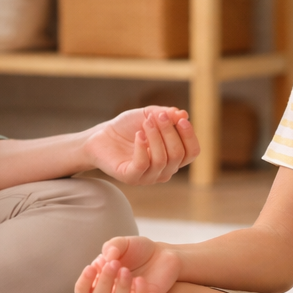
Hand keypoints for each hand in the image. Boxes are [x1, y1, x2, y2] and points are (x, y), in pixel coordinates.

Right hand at [74, 235, 181, 292]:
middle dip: (103, 282)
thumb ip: (112, 246)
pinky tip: (140, 280)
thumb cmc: (137, 250)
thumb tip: (107, 258)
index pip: (83, 292)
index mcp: (100, 281)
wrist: (162, 252)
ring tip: (126, 270)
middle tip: (113, 264)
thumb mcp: (122, 243)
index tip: (91, 267)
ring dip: (120, 287)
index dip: (83, 283)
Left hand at [83, 106, 199, 184]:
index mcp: (173, 158)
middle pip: (178, 154)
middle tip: (157, 116)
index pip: (192, 152)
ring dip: (155, 136)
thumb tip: (183, 115)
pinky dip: (142, 147)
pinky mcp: (131, 177)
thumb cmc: (128, 127)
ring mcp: (148, 177)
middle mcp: (164, 171)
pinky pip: (143, 165)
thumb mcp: (149, 115)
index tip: (180, 119)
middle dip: (169, 131)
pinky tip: (138, 135)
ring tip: (145, 122)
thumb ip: (167, 114)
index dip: (189, 136)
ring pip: (162, 160)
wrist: (101, 136)